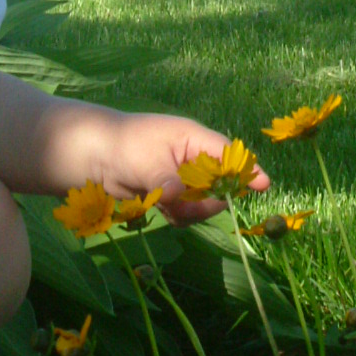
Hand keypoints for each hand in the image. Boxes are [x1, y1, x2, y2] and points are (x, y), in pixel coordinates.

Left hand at [92, 111, 269, 225]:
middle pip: (219, 185)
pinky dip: (177, 216)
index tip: (263, 185)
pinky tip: (160, 210)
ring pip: (202, 203)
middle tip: (186, 204)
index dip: (246, 170)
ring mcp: (182, 179)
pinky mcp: (170, 196)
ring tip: (166, 206)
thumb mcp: (147, 160)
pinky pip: (185, 213)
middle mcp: (192, 160)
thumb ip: (167, 180)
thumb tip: (179, 196)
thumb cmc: (123, 144)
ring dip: (191, 211)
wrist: (92, 155)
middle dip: (210, 199)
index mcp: (193, 139)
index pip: (228, 154)